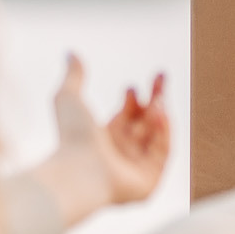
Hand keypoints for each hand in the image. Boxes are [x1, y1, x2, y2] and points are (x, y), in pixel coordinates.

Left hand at [38, 56, 171, 224]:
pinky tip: (160, 114)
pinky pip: (163, 153)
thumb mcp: (69, 98)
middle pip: (146, 121)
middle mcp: (122, 152)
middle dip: (155, 98)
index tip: (131, 86)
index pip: (127, 114)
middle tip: (161, 77)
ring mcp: (136, 167)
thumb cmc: (70, 137)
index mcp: (104, 137)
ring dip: (160, 114)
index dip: (132, 98)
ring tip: (158, 99)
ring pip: (157, 135)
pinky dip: (164, 133)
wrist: (78, 171)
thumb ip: (74, 75)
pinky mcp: (148, 182)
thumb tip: (71, 52)